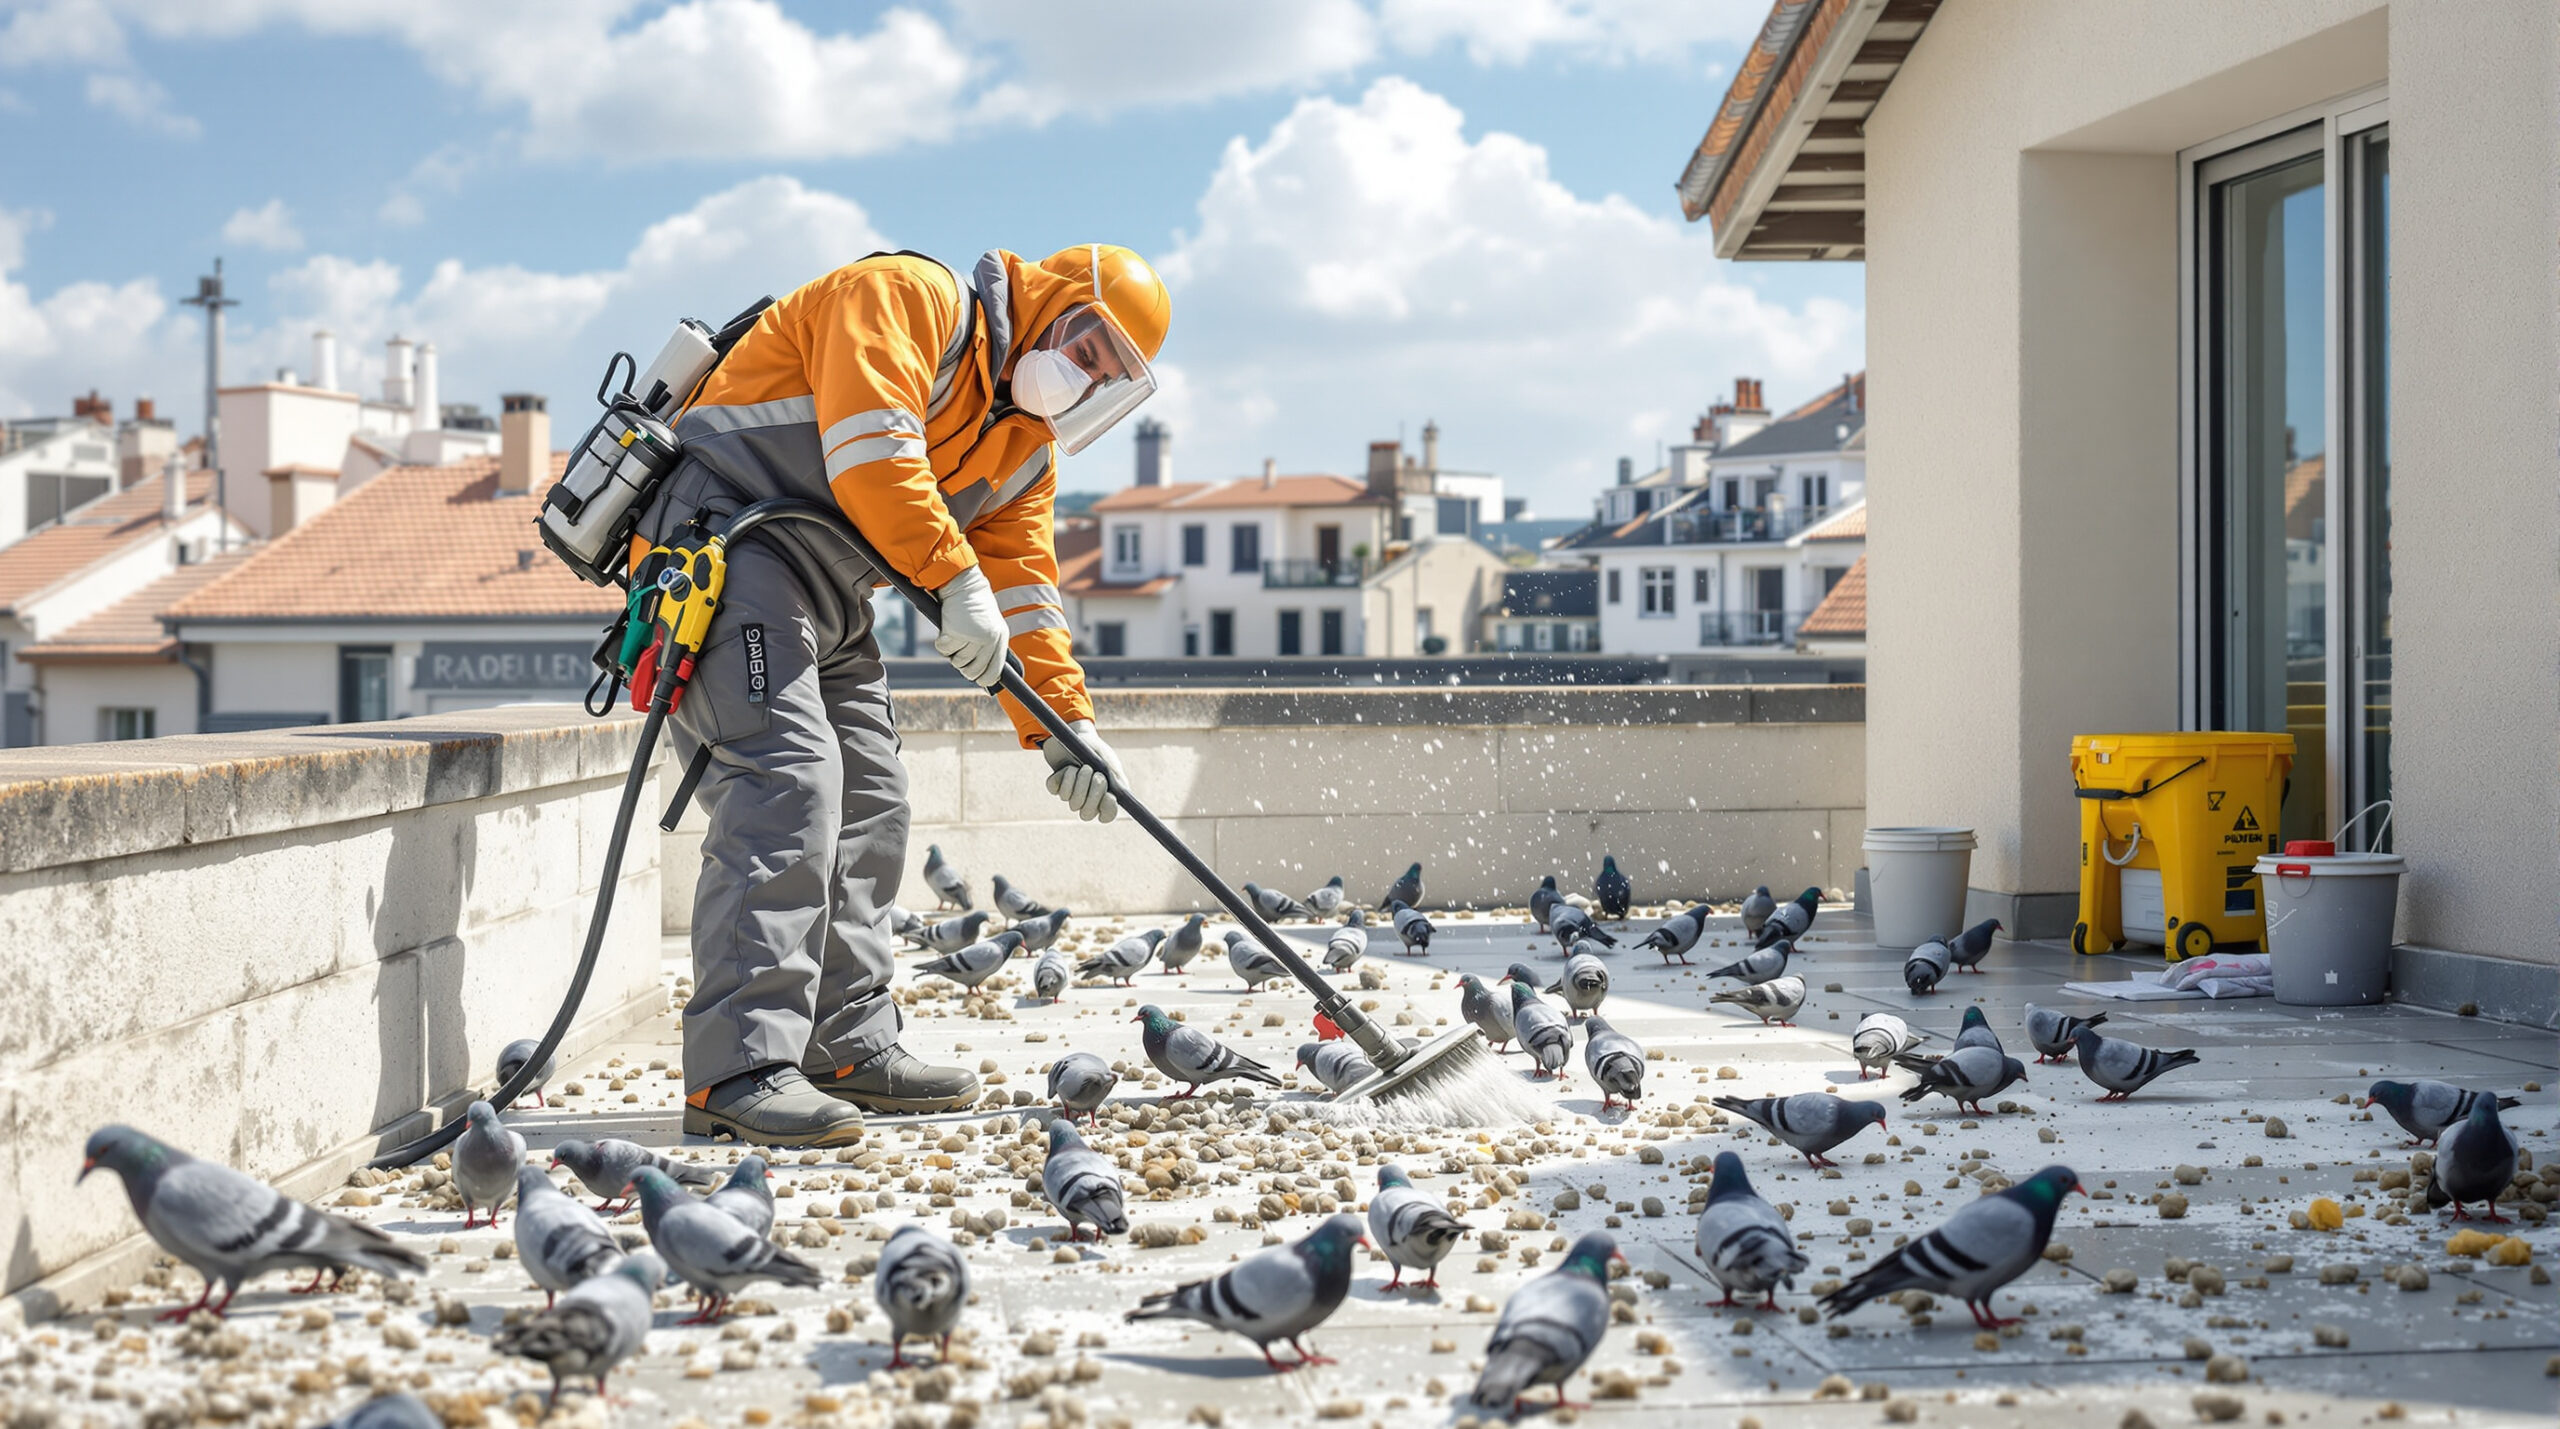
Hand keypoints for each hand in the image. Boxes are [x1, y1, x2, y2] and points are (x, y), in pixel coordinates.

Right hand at [931, 566, 1006, 687]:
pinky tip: (947, 628)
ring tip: (955, 633)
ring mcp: (974, 637)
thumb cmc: (974, 606)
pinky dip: (942, 642)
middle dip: (963, 665)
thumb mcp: (989, 626)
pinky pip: (945, 650)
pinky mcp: (957, 633)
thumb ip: (988, 647)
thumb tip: (979, 676)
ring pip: (958, 661)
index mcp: (1001, 639)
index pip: (994, 672)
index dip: (983, 678)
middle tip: (959, 650)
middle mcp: (990, 640)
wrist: (964, 584)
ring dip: (952, 650)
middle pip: (973, 671)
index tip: (976, 677)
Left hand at [1042, 720, 1125, 822]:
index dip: (1108, 810)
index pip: (1107, 815)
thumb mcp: (1105, 757)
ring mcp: (1071, 793)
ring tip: (1081, 766)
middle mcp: (1087, 797)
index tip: (1109, 796)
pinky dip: (1064, 777)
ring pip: (1073, 802)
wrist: (1071, 731)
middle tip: (1095, 773)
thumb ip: (1115, 775)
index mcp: (1104, 793)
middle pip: (1088, 813)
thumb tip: (1122, 793)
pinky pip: (1058, 792)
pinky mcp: (1056, 786)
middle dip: (1093, 793)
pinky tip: (1067, 767)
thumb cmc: (1092, 745)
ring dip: (1079, 782)